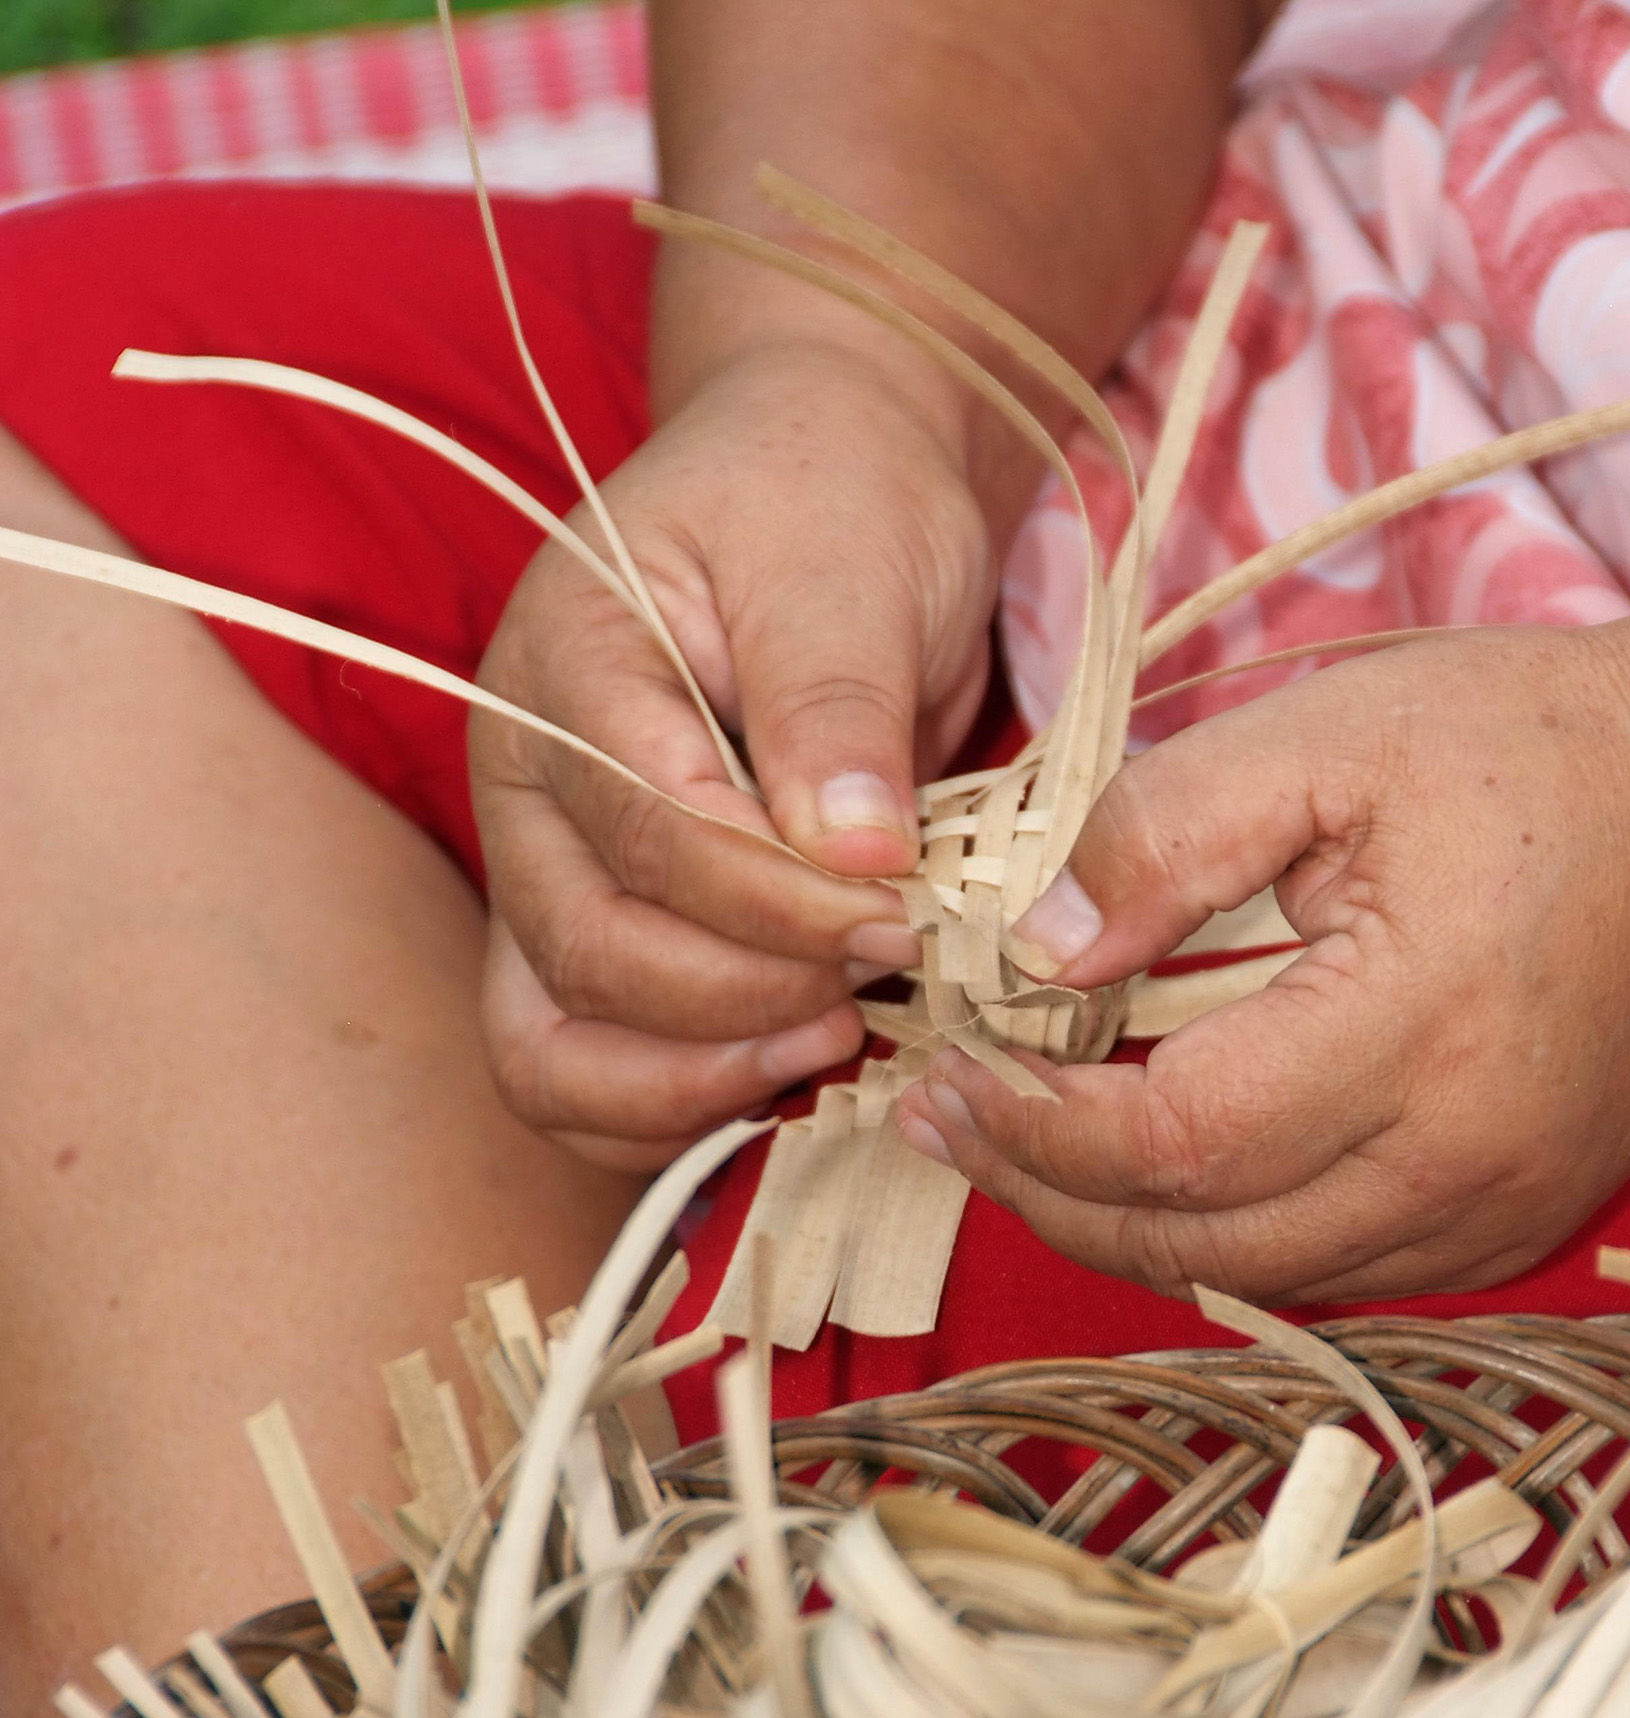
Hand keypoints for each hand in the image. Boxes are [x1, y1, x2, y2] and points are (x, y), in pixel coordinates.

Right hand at [470, 334, 1004, 1169]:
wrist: (825, 494)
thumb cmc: (831, 504)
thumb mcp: (849, 559)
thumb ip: (837, 697)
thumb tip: (852, 850)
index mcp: (565, 666)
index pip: (647, 831)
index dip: (779, 899)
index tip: (902, 905)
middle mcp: (525, 784)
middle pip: (590, 953)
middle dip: (750, 992)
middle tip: (885, 969)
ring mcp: (545, 872)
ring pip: (554, 1046)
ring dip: (697, 1077)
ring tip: (833, 1042)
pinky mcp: (591, 938)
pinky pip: (580, 1076)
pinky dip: (672, 1109)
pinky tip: (783, 1077)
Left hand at [896, 578, 1629, 1302]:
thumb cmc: (1546, 746)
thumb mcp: (1337, 732)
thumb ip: (1168, 830)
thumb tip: (1038, 952)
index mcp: (1421, 1026)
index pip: (1179, 1140)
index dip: (1039, 1129)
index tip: (947, 1074)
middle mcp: (1466, 1157)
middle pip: (1203, 1243)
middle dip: (1049, 1196)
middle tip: (949, 1121)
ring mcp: (1500, 1207)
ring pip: (1262, 1279)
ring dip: (1124, 1227)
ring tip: (1025, 1145)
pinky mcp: (1516, 1217)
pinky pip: (1335, 1268)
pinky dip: (1223, 1233)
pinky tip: (1158, 1165)